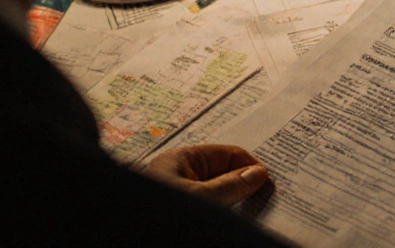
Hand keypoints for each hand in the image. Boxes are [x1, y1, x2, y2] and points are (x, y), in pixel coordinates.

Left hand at [142, 144, 270, 207]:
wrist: (126, 238)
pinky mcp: (181, 214)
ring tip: (256, 209)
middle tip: (267, 196)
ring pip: (218, 193)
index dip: (250, 166)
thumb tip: (258, 174)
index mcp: (181, 159)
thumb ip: (230, 185)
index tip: (268, 183)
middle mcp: (181, 175)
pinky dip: (226, 211)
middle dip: (245, 183)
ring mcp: (181, 195)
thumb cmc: (159, 216)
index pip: (227, 155)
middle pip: (223, 173)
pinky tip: (237, 217)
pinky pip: (211, 207)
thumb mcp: (200, 197)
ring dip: (236, 200)